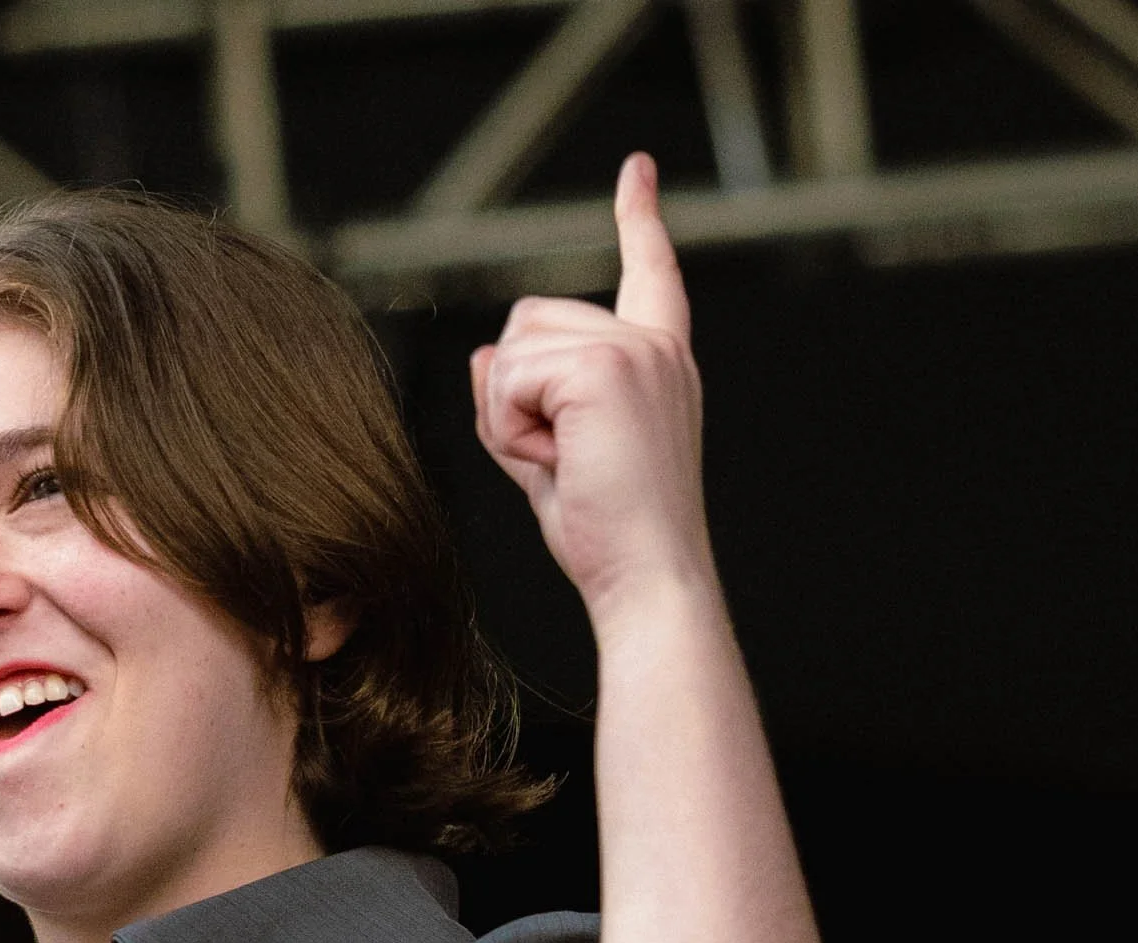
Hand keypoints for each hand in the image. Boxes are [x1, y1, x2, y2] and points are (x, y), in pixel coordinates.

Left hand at [471, 153, 712, 629]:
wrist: (646, 576)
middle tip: (563, 461)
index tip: (635, 171)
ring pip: (511, 350)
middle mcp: (653, 344)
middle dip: (515, 397)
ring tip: (565, 463)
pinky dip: (512, 428)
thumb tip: (481, 356)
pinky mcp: (605, 367)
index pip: (648, 274)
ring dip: (511, 415)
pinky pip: (508, 379)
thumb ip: (520, 403)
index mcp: (656, 360)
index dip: (639, 219)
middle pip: (528, 324)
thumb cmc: (609, 533)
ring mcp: (633, 350)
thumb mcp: (554, 460)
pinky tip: (561, 461)